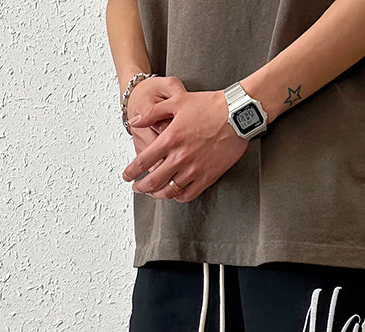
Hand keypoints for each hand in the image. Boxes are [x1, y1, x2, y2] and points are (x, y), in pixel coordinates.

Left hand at [122, 88, 250, 202]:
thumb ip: (153, 112)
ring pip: (170, 191)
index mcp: (170, 139)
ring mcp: (194, 169)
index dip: (131, 172)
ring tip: (154, 193)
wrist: (237, 114)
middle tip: (137, 188)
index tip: (127, 176)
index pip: (143, 161)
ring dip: (158, 195)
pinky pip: (189, 194)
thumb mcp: (176, 101)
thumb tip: (135, 121)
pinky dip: (178, 197)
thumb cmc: (209, 105)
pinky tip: (175, 194)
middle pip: (153, 181)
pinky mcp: (208, 176)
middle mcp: (180, 157)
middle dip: (142, 188)